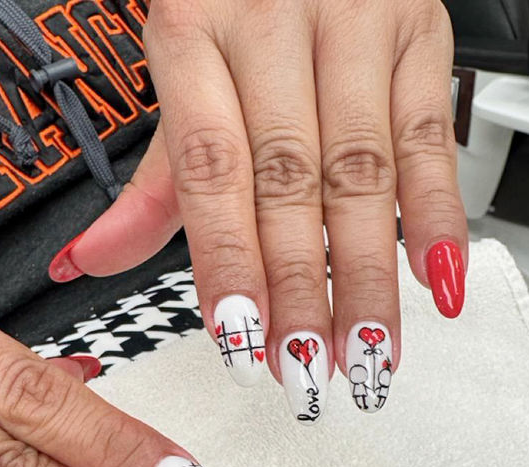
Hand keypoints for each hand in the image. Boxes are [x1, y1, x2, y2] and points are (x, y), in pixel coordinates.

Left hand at [50, 0, 466, 421]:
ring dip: (366, 275)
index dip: (230, 264)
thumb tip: (91, 261)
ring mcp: (355, 20)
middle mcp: (275, 20)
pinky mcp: (420, 29)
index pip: (213, 172)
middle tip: (306, 368)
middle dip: (300, 290)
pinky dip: (437, 214)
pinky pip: (432, 134)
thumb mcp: (180, 80)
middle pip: (290, 182)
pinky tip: (437, 281)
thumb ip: (151, 182)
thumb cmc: (231, 5)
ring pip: (363, 171)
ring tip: (365, 353)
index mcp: (194, 29)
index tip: (241, 341)